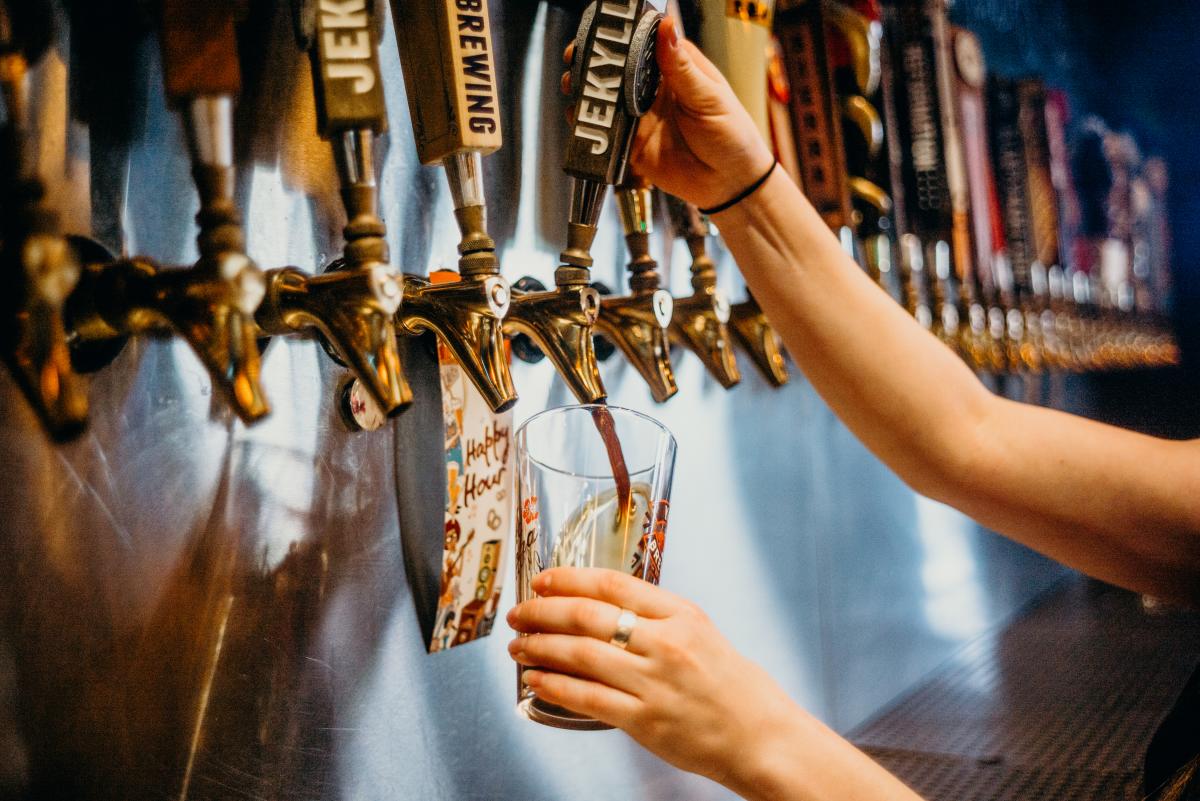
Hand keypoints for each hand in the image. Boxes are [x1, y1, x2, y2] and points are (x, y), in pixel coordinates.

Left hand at [506, 567, 804, 790]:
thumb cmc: (732, 685)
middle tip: (520, 613)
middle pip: (588, 615)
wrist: (760, 736)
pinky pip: (587, 698)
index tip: (543, 580)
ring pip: (581, 654)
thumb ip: (657, 616)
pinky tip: (536, 680)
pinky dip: (555, 686)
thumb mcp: (700, 632)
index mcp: (681, 614)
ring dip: (541, 647)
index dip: (569, 578)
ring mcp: (655, 682)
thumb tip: (603, 603)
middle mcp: (666, 643)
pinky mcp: (645, 720)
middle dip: (543, 611)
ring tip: (519, 646)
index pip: (613, 584)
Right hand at [563, 18, 773, 209]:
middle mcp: (653, 89)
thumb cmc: (731, 136)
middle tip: (576, 58)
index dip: (618, 35)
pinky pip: (603, 133)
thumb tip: (667, 25)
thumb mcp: (709, 98)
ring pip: (604, 99)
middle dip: (592, 61)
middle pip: (615, 69)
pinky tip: (578, 117)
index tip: (601, 30)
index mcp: (675, 68)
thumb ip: (681, 66)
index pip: (642, 42)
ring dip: (585, 90)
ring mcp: (640, 117)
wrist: (730, 186)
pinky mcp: (630, 145)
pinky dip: (588, 125)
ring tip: (571, 84)